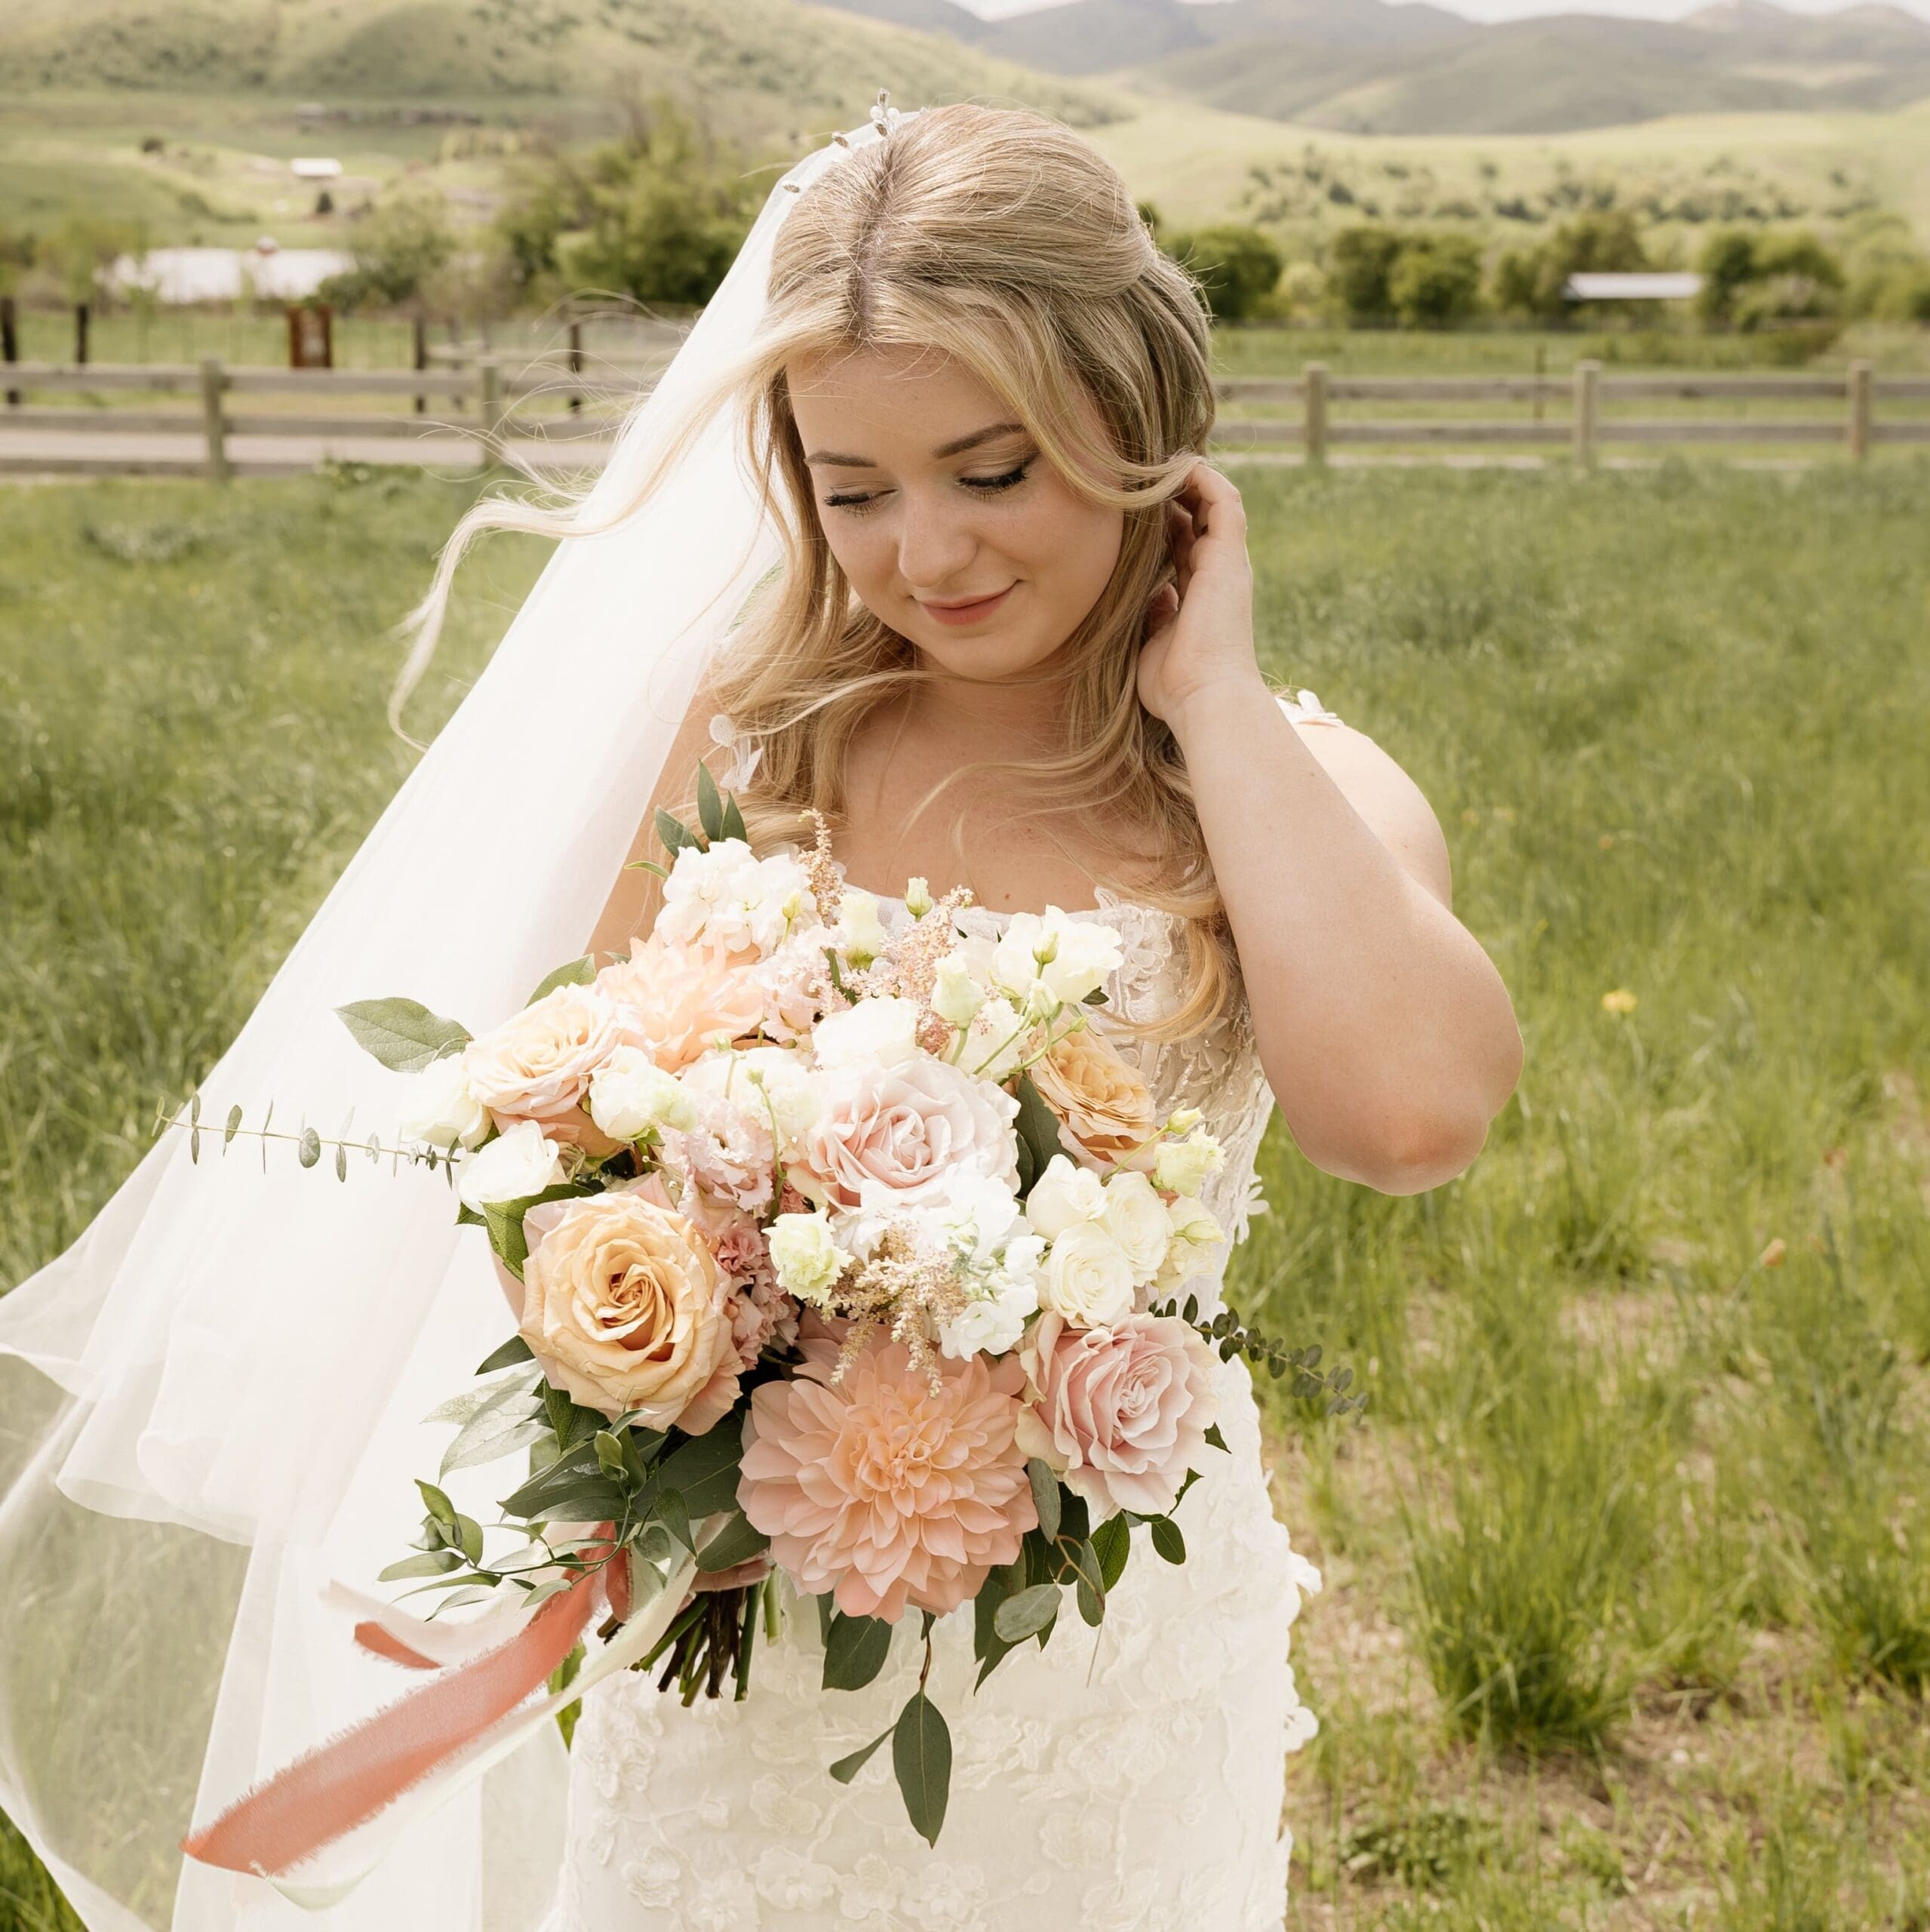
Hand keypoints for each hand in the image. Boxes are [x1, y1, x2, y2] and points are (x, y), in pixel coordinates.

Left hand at [1136, 461, 1265, 729]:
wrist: (1205, 697)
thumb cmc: (1175, 685)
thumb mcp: (1153, 643)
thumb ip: (1153, 616)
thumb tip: (1151, 597)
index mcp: (1200, 594)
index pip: (1184, 544)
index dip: (1162, 521)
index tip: (1129, 506)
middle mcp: (1218, 573)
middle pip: (1199, 518)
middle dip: (1172, 494)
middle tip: (1137, 475)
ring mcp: (1226, 562)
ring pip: (1214, 502)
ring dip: (1188, 478)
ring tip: (1156, 460)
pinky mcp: (1230, 556)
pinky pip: (1223, 500)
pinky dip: (1203, 478)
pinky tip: (1175, 465)